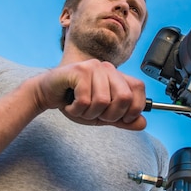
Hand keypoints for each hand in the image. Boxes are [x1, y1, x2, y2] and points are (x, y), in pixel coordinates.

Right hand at [32, 59, 146, 129]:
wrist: (47, 94)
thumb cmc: (75, 102)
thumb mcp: (102, 115)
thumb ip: (122, 120)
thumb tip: (143, 123)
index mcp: (117, 76)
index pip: (138, 88)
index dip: (134, 108)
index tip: (121, 118)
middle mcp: (108, 68)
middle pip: (124, 97)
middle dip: (110, 115)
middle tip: (96, 115)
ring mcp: (93, 67)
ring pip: (102, 101)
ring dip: (89, 114)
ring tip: (80, 109)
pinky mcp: (78, 71)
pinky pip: (85, 100)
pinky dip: (76, 110)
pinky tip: (70, 105)